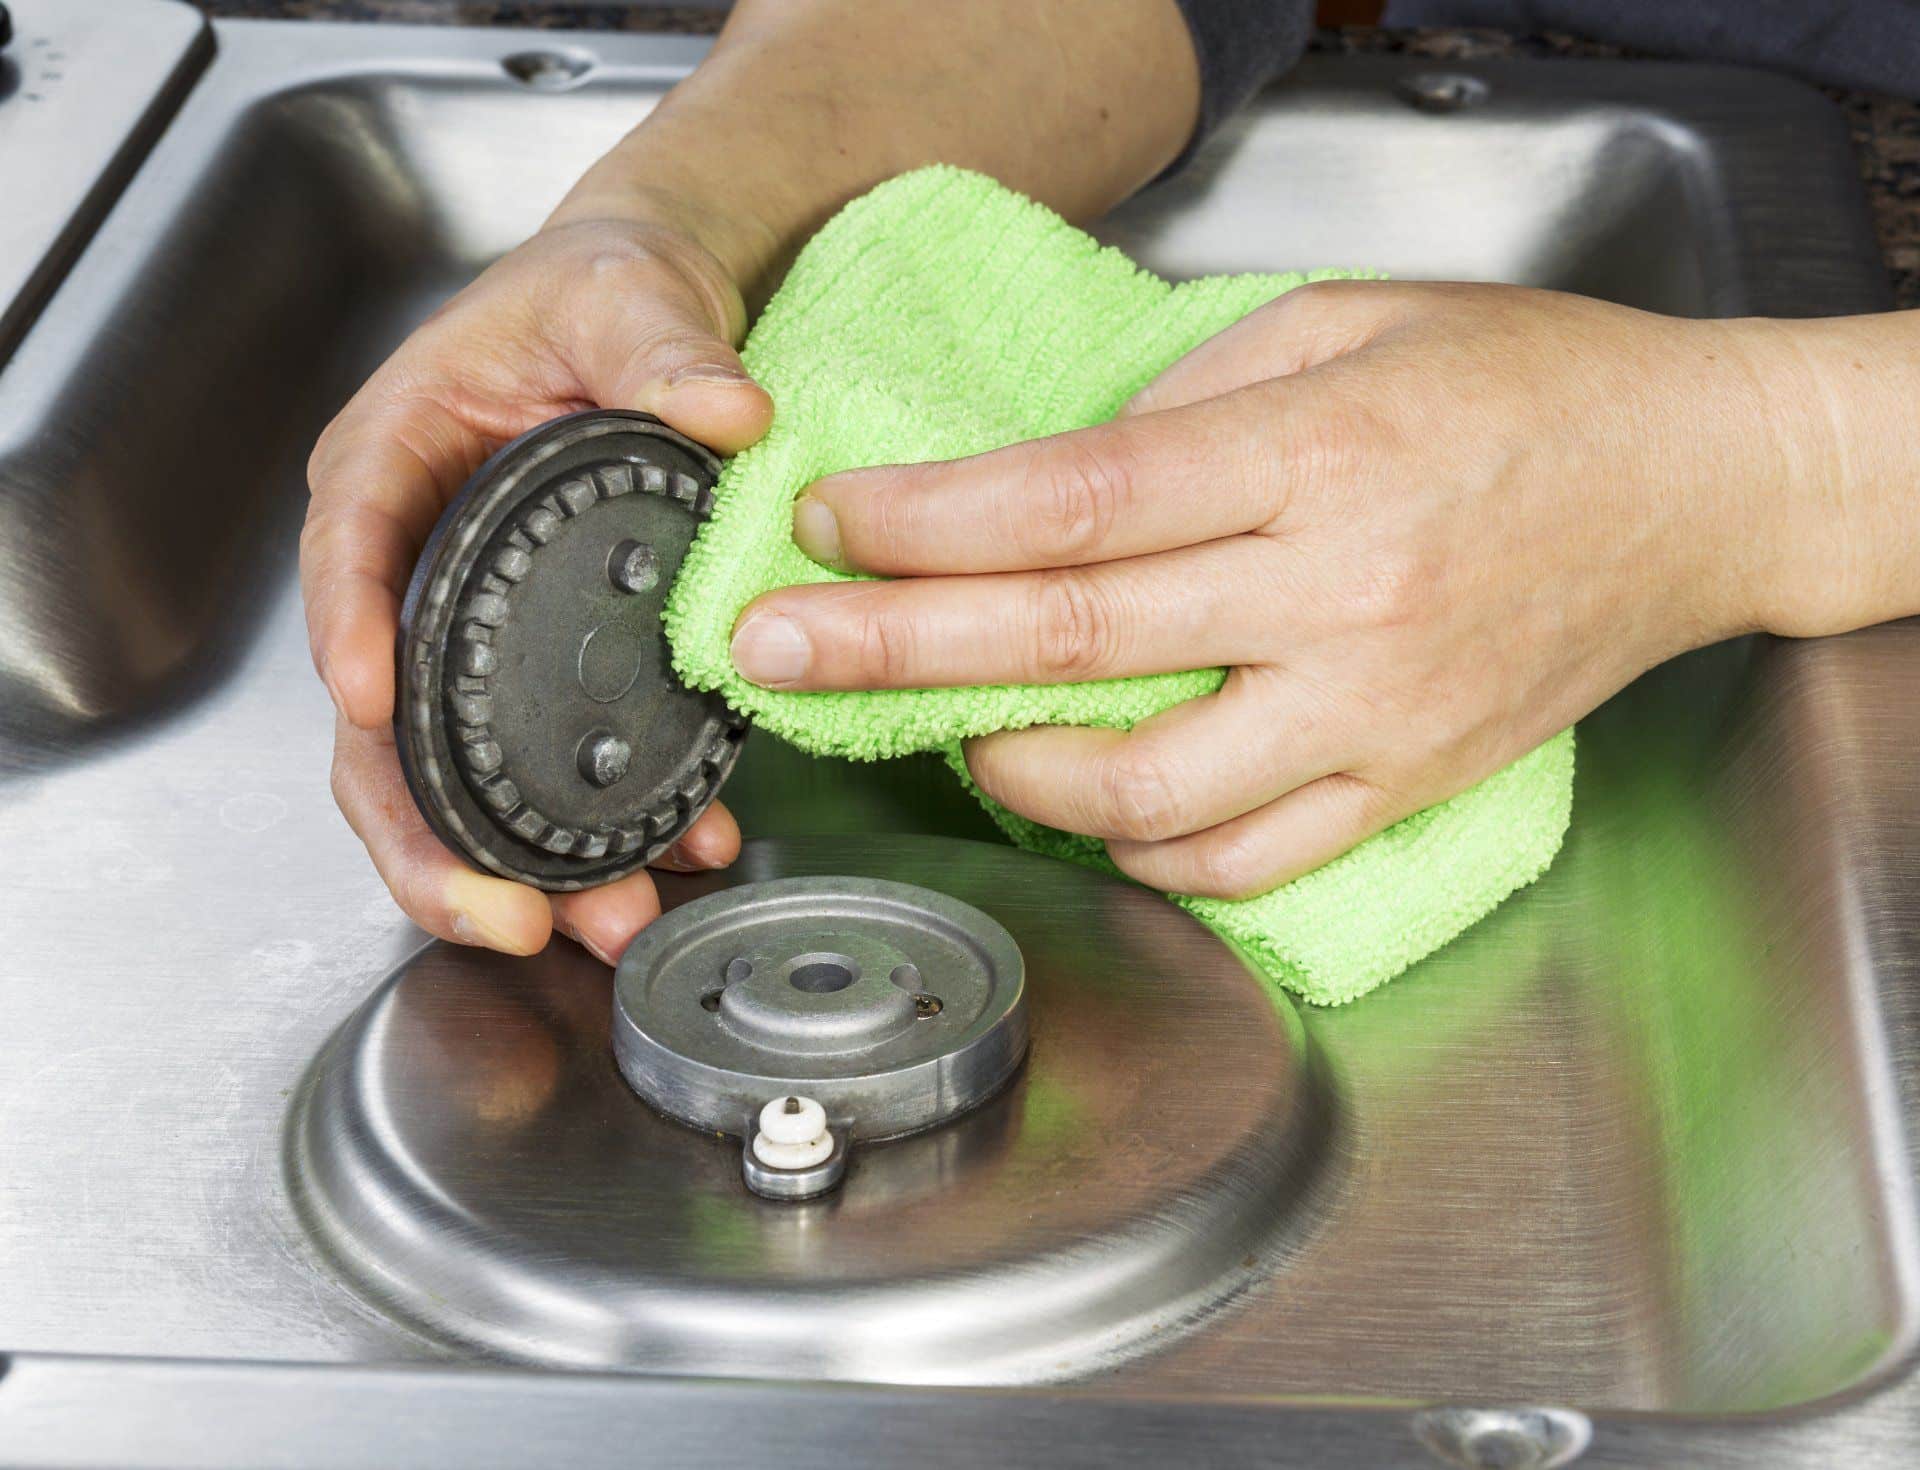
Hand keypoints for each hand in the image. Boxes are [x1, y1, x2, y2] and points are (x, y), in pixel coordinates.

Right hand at [303, 215, 771, 959]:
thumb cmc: (602, 294)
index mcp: (396, 458)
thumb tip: (732, 412)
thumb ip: (668, 348)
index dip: (351, 629)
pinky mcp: (533, 669)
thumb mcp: (631, 296)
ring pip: (455, 777)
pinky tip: (680, 857)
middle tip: (507, 917)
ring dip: (522, 868)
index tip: (377, 709)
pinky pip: (540, 767)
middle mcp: (412, 563)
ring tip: (609, 923)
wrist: (646, 321)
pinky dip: (602, 826)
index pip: (350, 547)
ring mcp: (466, 631)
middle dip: (433, 835)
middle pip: (382, 723)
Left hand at [729, 280, 1823, 898]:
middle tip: (777, 653)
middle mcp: (1342, 597)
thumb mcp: (1347, 325)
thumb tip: (1043, 485)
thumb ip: (1188, 403)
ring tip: (945, 728)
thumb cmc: (1528, 387)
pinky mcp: (1405, 788)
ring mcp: (1375, 712)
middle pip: (1076, 646)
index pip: (1078, 503)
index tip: (830, 528)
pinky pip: (1244, 860)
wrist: (1695, 488)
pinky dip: (1139, 850)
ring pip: (1150, 796)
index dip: (932, 526)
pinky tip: (1087, 805)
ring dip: (1013, 772)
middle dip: (898, 653)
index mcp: (1318, 456)